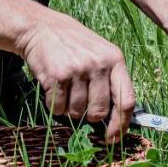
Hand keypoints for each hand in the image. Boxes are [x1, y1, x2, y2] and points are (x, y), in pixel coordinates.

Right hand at [15, 10, 136, 141]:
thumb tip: (118, 118)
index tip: (114, 138)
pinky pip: (58, 108)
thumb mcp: (99, 53)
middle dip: (89, 116)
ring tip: (65, 90)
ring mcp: (78, 70)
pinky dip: (54, 106)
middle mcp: (99, 64)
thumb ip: (110, 79)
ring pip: (77, 112)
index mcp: (115, 59)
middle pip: (99, 111)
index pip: (126, 100)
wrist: (41, 28)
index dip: (121, 125)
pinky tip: (53, 90)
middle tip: (80, 103)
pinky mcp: (58, 76)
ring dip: (69, 109)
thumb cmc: (73, 44)